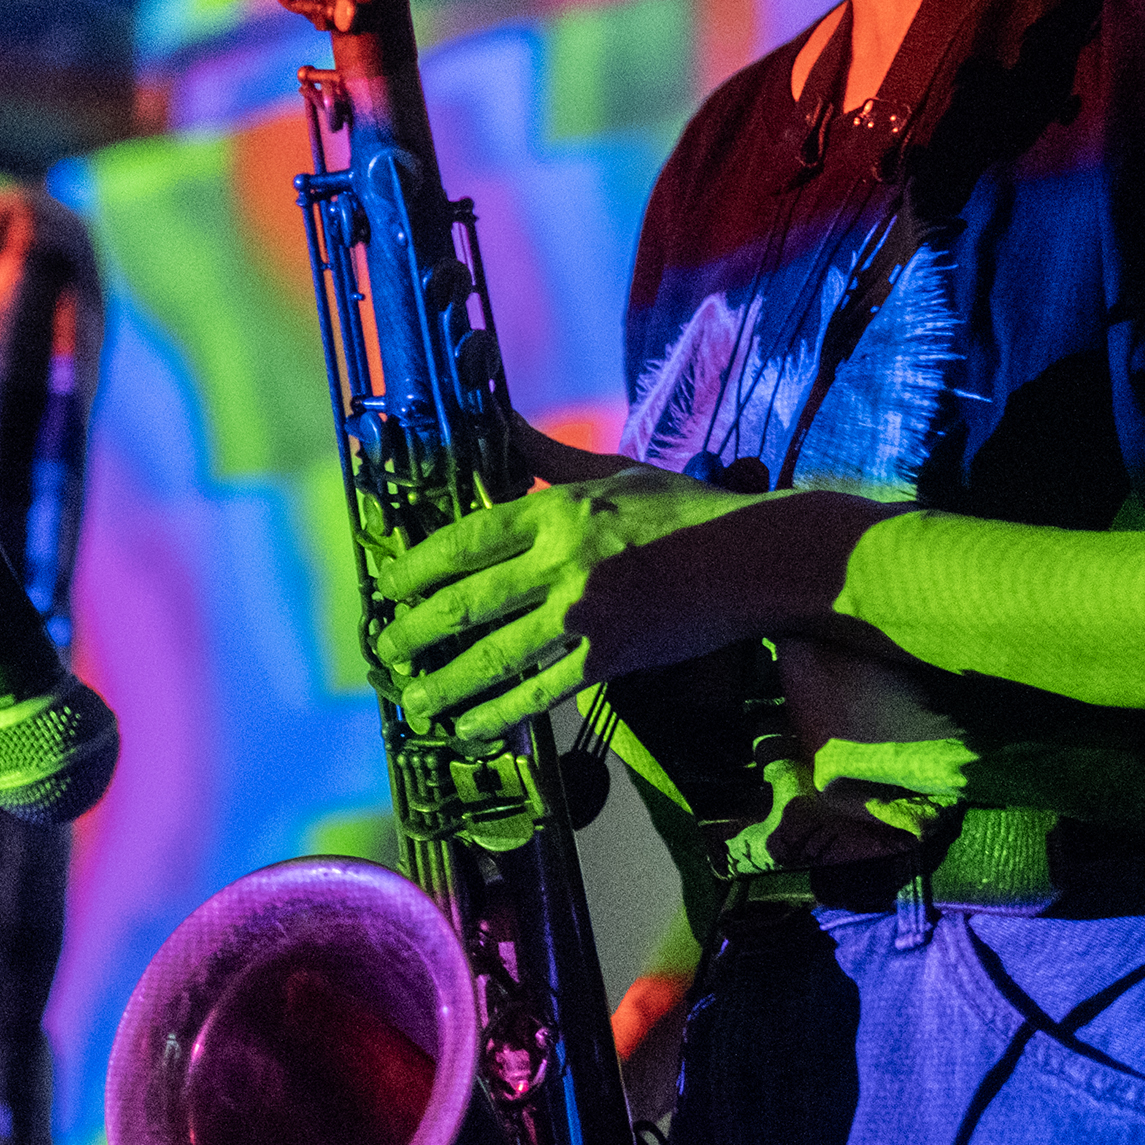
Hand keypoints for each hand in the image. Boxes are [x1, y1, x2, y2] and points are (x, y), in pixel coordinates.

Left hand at [374, 468, 796, 743]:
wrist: (758, 560)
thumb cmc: (686, 511)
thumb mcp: (615, 469)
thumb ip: (547, 455)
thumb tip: (498, 418)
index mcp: (559, 508)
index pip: (467, 539)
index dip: (417, 567)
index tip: (388, 586)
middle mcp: (563, 560)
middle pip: (466, 602)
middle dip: (415, 631)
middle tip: (386, 651)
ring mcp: (585, 613)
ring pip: (493, 655)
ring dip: (443, 683)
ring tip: (413, 700)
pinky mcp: (609, 657)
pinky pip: (538, 692)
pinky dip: (498, 713)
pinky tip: (470, 726)